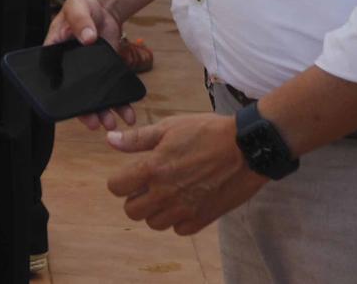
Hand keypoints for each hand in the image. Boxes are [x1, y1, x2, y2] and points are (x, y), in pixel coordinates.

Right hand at [45, 0, 136, 130]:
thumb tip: (87, 38)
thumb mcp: (77, 9)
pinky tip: (127, 112)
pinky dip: (120, 102)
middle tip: (95, 122)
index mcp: (56, 53)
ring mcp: (90, 71)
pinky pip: (111, 89)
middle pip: (76, 94)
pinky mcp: (106, 70)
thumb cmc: (82, 4)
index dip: (60, 95)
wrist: (103, 5)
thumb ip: (80, 22)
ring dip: (104, 111)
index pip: (54, 78)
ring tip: (112, 122)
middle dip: (86, 111)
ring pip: (95, 96)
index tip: (69, 107)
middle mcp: (71, 68)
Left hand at [106, 113, 265, 235]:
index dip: (120, 180)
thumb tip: (109, 140)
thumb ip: (137, 139)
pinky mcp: (203, 219)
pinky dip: (178, 219)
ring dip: (155, 210)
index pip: (117, 187)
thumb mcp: (169, 127)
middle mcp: (165, 193)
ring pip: (154, 223)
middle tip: (148, 185)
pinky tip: (184, 202)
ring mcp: (184, 209)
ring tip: (167, 193)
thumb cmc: (206, 132)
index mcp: (152, 169)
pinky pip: (179, 229)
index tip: (131, 174)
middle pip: (132, 210)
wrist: (247, 148)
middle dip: (135, 198)